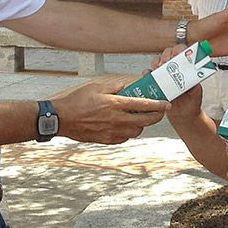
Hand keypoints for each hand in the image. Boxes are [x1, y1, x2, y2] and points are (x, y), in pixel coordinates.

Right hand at [53, 78, 167, 144]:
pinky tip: (124, 124)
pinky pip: (125, 137)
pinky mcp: (107, 140)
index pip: (144, 105)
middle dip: (156, 116)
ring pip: (137, 131)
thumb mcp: (96, 87)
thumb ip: (115, 87)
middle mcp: (117, 120)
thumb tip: (127, 87)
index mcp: (116, 104)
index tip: (166, 104)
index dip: (159, 105)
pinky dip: (128, 131)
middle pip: (146, 121)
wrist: (61, 119)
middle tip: (158, 112)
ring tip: (138, 117)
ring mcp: (112, 132)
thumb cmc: (76, 101)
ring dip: (141, 124)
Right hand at [151, 46, 203, 118]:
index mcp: (187, 69)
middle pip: (168, 53)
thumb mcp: (196, 95)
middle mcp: (175, 69)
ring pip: (157, 62)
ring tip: (158, 69)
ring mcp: (164, 75)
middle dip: (166, 55)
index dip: (179, 50)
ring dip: (156, 62)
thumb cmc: (191, 102)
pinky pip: (149, 75)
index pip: (183, 52)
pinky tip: (148, 74)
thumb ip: (196, 88)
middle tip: (166, 62)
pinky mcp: (156, 82)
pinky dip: (147, 73)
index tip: (176, 55)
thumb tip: (195, 83)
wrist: (183, 115)